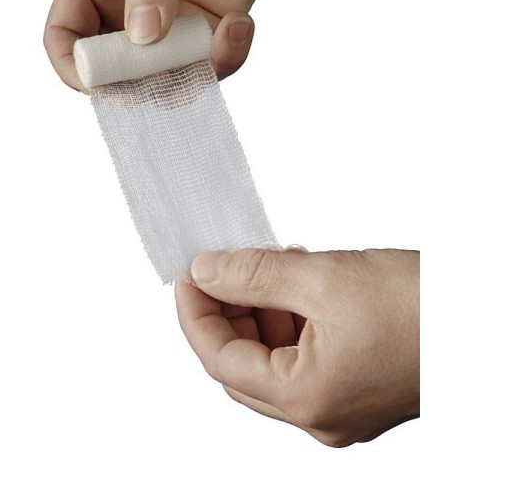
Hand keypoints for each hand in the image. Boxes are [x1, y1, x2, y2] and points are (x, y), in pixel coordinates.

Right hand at [43, 0, 301, 89]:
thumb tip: (142, 35)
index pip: (65, 34)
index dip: (74, 66)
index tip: (98, 83)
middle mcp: (125, 10)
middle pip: (112, 71)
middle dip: (139, 82)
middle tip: (171, 69)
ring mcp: (165, 30)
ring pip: (162, 80)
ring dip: (190, 75)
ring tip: (222, 34)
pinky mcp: (201, 39)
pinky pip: (204, 71)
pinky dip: (223, 60)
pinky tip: (238, 22)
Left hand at [176, 247, 418, 446]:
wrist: (488, 315)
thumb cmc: (425, 305)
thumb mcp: (325, 278)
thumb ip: (255, 275)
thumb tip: (206, 271)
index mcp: (307, 398)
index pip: (220, 358)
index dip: (194, 312)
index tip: (187, 274)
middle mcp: (320, 412)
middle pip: (242, 360)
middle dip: (226, 308)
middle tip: (220, 265)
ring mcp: (338, 402)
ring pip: (271, 355)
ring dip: (258, 307)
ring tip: (264, 263)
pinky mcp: (354, 382)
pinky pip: (301, 353)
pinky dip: (287, 315)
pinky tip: (292, 280)